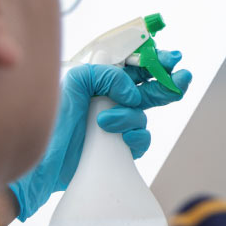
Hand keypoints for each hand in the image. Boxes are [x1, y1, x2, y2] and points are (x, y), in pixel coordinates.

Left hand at [8, 51, 191, 220]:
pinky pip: (142, 138)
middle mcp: (112, 100)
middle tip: (181, 78)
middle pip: (149, 87)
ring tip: (105, 121)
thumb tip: (132, 91)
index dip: (155, 60)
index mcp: (101, 81)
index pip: (135, 65)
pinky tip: (118, 137)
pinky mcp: (121, 147)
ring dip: (130, 116)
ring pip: (144, 114)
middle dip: (167, 82)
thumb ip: (105, 74)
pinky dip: (134, 136)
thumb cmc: (53, 123)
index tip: (171, 59)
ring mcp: (118, 124)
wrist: (43, 166)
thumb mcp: (74, 83)